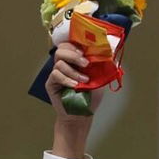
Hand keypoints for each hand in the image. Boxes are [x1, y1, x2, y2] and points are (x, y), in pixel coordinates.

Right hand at [46, 42, 99, 158]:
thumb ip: (100, 65)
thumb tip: (107, 52)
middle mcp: (65, 64)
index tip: (87, 50)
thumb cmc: (90, 97)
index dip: (77, 43)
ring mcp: (57, 73)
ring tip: (83, 81)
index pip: (71, 44)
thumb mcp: (100, 78)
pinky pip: (55, 74)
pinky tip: (74, 86)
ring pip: (59, 62)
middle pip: (62, 49)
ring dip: (73, 70)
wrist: (82, 115)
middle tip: (85, 63)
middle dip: (74, 54)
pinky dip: (66, 79)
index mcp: (76, 60)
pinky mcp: (51, 83)